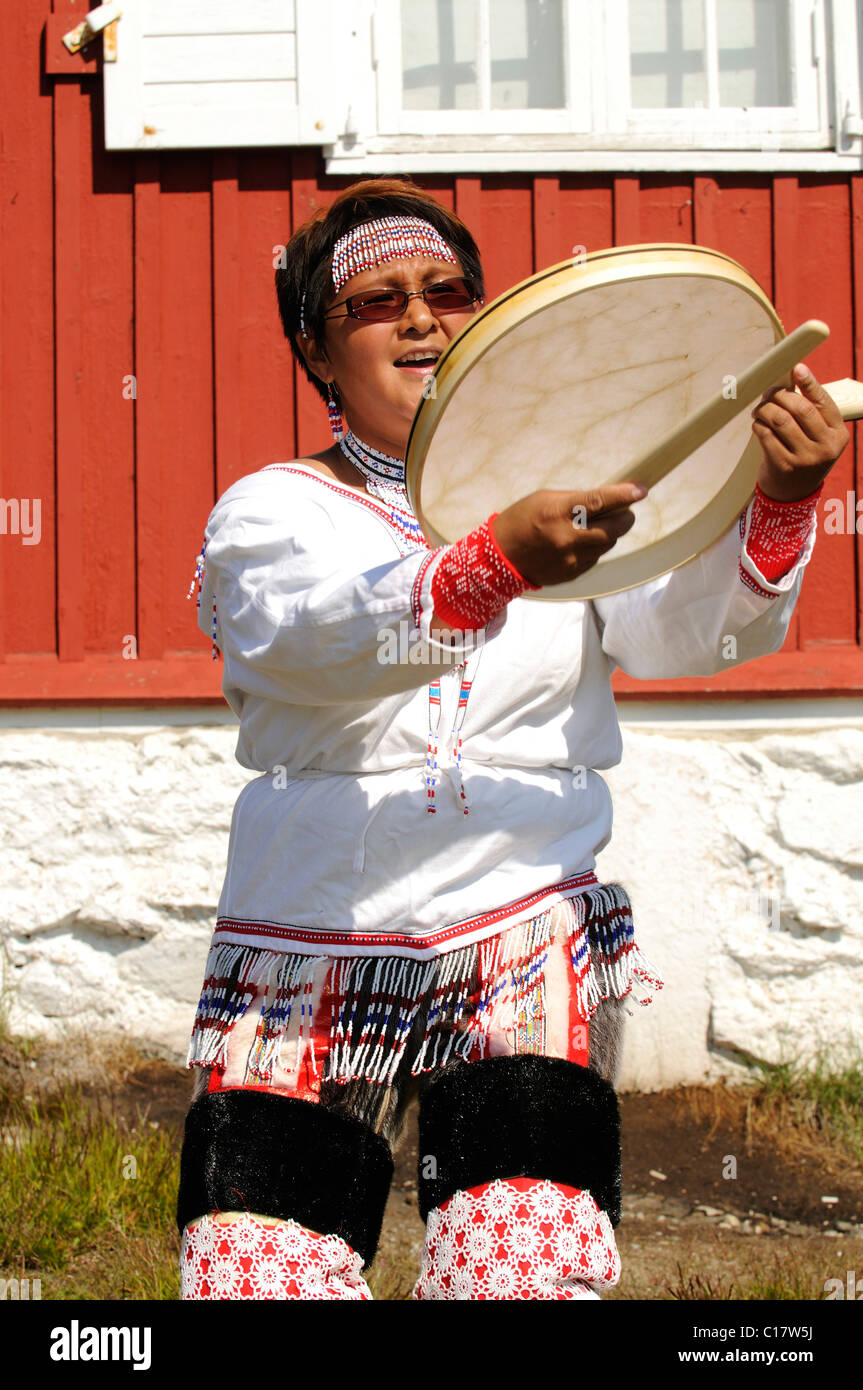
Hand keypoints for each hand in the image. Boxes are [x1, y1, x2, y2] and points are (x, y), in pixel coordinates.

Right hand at [490, 484, 646, 587]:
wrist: (500, 556)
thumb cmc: (522, 519)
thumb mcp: (546, 499)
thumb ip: (576, 500)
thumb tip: (606, 501)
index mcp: (558, 512)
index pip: (599, 501)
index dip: (623, 495)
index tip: (641, 490)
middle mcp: (567, 537)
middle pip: (613, 529)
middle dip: (625, 518)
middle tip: (625, 511)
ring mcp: (570, 559)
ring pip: (608, 544)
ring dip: (610, 533)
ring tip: (599, 526)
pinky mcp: (571, 573)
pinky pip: (595, 558)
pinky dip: (595, 548)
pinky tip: (582, 542)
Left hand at [751, 364, 849, 501]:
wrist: (793, 495)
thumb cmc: (804, 454)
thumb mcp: (818, 437)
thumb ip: (811, 412)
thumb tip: (791, 378)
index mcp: (839, 435)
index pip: (823, 402)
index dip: (809, 382)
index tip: (796, 368)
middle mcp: (825, 448)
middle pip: (800, 409)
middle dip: (780, 395)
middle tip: (768, 392)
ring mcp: (805, 459)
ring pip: (780, 420)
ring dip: (765, 409)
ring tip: (760, 408)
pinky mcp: (783, 466)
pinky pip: (766, 436)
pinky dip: (758, 425)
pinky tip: (757, 424)